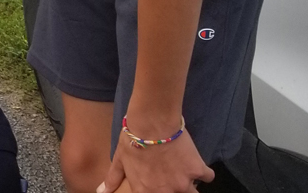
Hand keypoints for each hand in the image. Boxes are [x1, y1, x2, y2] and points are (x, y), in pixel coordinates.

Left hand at [99, 121, 213, 192]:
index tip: (160, 186)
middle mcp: (166, 191)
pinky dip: (203, 172)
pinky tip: (196, 164)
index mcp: (146, 191)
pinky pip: (207, 176)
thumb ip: (112, 178)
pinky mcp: (197, 170)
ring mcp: (183, 183)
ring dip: (190, 186)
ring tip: (184, 174)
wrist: (152, 122)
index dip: (157, 191)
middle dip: (175, 189)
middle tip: (171, 177)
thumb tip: (101, 192)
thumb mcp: (120, 159)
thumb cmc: (132, 139)